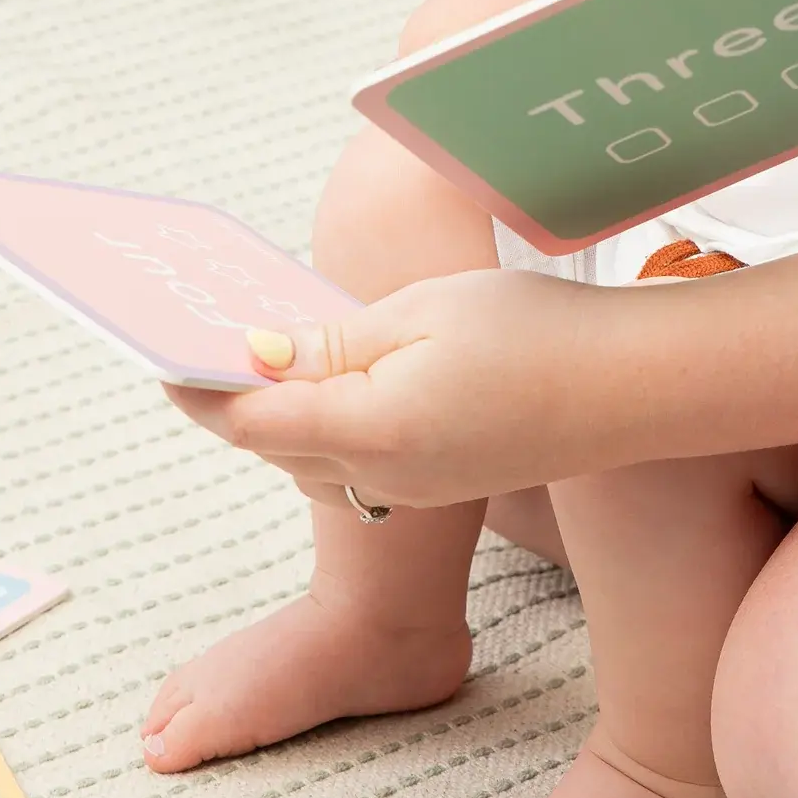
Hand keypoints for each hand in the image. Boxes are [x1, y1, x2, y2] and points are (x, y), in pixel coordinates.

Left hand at [164, 268, 610, 507]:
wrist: (636, 386)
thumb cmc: (536, 334)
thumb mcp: (426, 313)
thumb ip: (335, 341)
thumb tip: (258, 354)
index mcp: (372, 430)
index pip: (255, 418)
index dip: (202, 387)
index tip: (161, 353)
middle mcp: (385, 474)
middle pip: (279, 442)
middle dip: (237, 397)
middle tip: (201, 340)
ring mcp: (418, 485)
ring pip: (318, 454)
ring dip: (285, 411)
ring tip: (264, 351)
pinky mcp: (446, 479)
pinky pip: (364, 455)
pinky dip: (334, 420)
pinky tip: (342, 376)